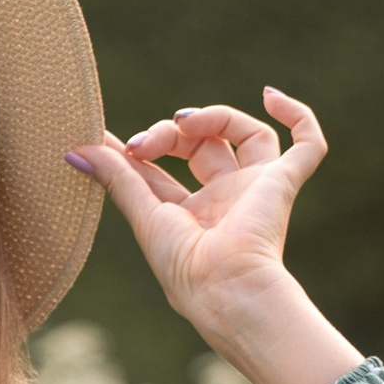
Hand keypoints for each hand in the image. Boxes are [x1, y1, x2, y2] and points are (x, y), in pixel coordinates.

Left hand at [70, 88, 361, 383]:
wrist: (226, 288)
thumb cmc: (184, 268)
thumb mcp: (144, 216)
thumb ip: (117, 179)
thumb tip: (74, 149)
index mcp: (194, 212)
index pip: (164, 168)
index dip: (138, 147)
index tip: (105, 137)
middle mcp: (228, 198)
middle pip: (203, 143)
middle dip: (170, 133)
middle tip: (145, 144)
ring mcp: (258, 189)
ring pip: (246, 133)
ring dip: (214, 116)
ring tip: (184, 121)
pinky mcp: (284, 183)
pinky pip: (308, 144)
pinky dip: (298, 115)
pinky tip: (271, 95)